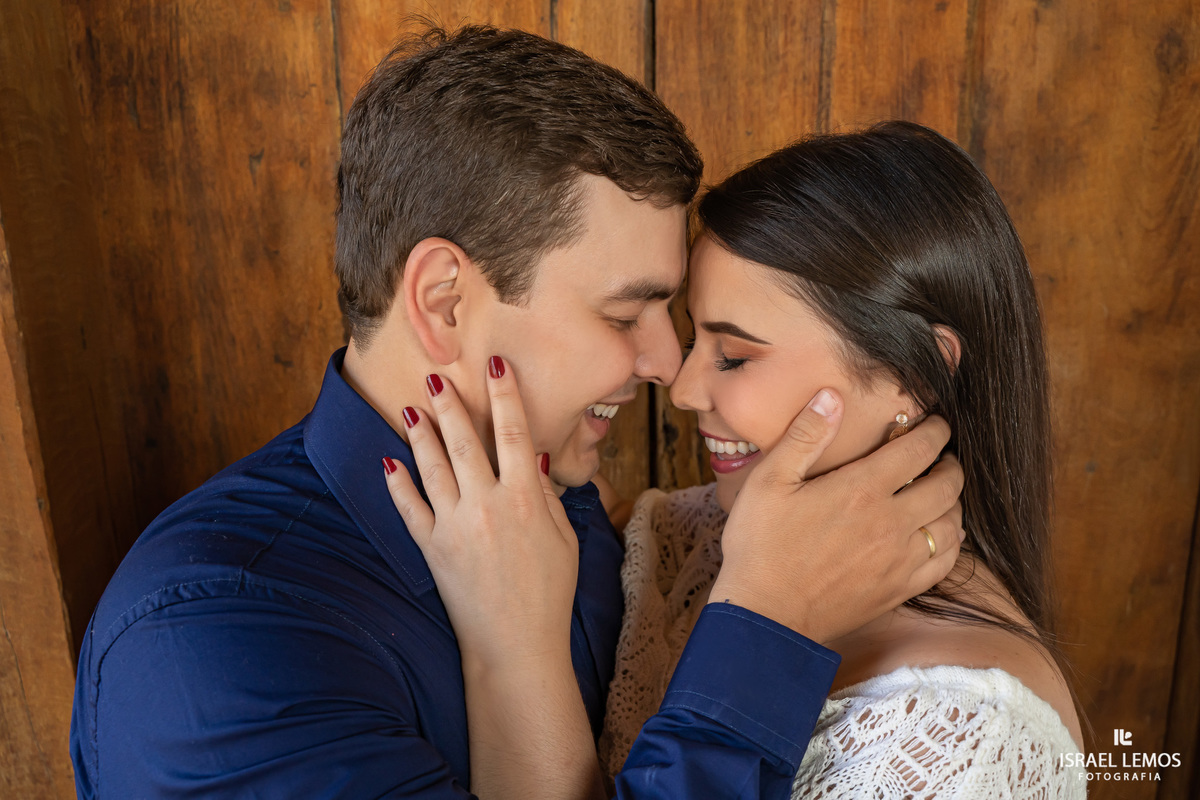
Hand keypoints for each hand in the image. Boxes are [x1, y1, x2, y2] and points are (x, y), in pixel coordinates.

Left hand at [382, 358, 602, 799]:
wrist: (516, 644)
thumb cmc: (549, 593)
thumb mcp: (564, 539)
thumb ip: (547, 495)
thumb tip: (534, 458)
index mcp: (525, 497)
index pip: (514, 431)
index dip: (505, 393)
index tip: (496, 364)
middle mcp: (487, 503)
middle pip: (464, 440)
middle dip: (450, 403)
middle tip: (437, 377)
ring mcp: (455, 524)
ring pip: (431, 465)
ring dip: (420, 433)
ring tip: (411, 407)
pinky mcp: (431, 548)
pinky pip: (408, 507)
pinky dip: (397, 483)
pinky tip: (389, 461)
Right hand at [711, 388, 964, 643]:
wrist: (766, 617)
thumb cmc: (760, 546)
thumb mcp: (769, 481)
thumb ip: (805, 436)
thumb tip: (832, 397)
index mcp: (861, 489)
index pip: (920, 449)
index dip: (936, 431)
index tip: (936, 424)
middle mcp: (891, 522)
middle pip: (947, 484)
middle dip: (949, 463)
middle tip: (939, 456)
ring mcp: (900, 560)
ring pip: (953, 524)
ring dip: (953, 502)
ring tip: (940, 493)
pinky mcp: (899, 589)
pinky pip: (945, 562)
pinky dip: (951, 542)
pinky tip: (938, 536)